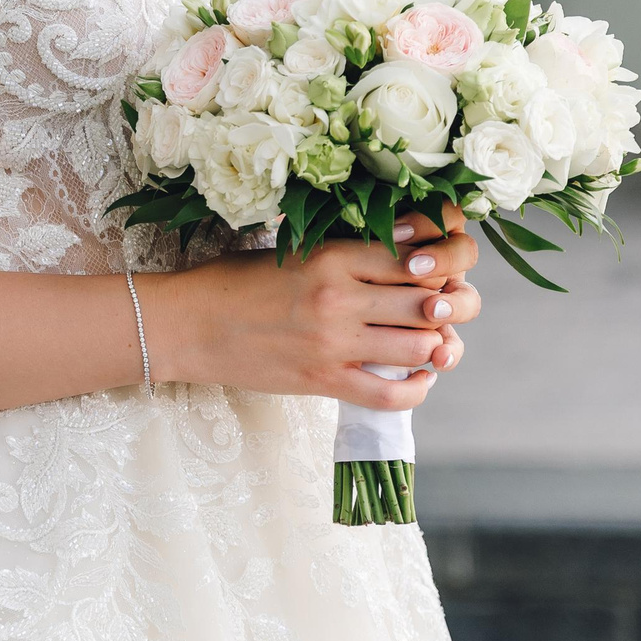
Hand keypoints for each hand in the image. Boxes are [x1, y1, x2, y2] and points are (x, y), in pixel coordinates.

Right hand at [144, 214, 481, 409]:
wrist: (187, 325)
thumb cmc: (235, 281)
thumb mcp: (291, 250)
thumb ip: (345, 250)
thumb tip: (407, 246)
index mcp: (330, 256)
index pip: (416, 253)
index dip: (444, 259)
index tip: (443, 264)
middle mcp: (339, 298)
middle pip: (430, 301)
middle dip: (452, 304)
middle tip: (448, 305)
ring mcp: (332, 344)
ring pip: (421, 347)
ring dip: (438, 345)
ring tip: (433, 340)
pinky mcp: (323, 381)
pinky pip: (393, 394)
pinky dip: (419, 387)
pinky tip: (419, 376)